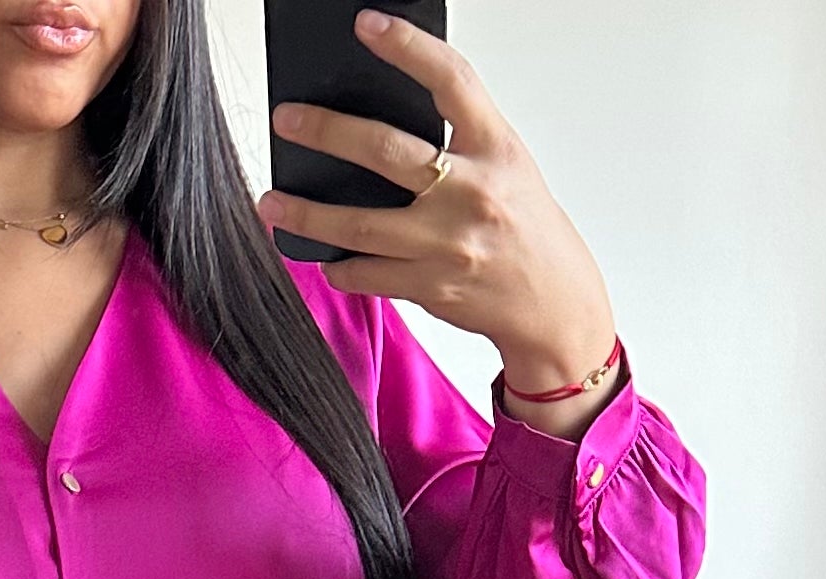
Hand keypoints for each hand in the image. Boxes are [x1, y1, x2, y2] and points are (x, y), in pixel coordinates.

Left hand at [256, 9, 619, 417]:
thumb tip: (383, 114)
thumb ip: (458, 138)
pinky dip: (341, 266)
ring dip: (309, 215)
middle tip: (287, 119)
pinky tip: (320, 254)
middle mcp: (472, 194)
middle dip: (328, 133)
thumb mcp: (505, 164)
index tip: (367, 26)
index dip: (408, 47)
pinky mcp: (433, 288)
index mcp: (495, 149)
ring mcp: (449, 246)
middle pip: (386, 152)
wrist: (553, 303)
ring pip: (363, 226)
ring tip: (271, 203)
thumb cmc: (524, 226)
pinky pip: (371, 275)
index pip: (450, 81)